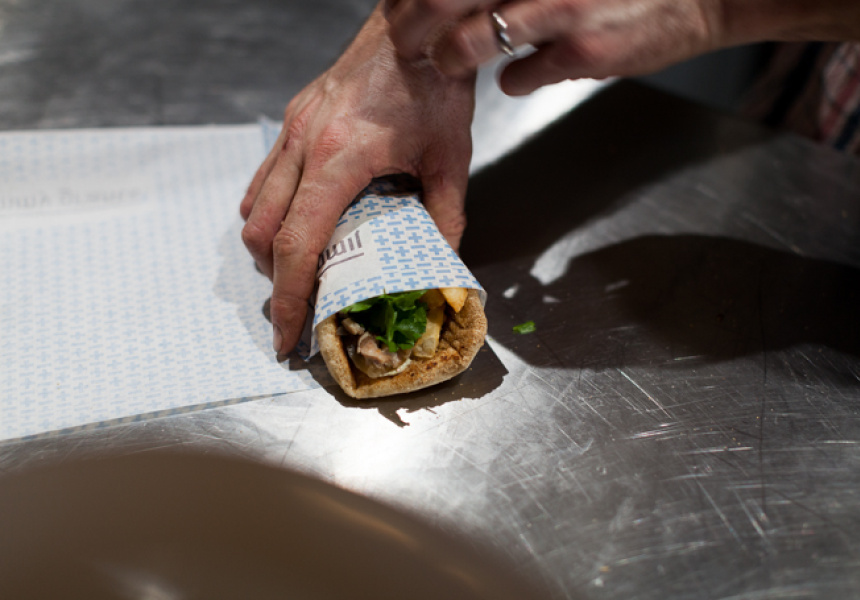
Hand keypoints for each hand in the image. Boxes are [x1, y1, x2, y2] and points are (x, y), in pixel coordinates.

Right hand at [240, 3, 475, 356]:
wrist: (414, 28)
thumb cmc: (434, 85)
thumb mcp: (452, 157)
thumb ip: (446, 217)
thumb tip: (440, 266)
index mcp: (341, 158)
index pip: (298, 244)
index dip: (290, 297)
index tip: (288, 334)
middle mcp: (304, 144)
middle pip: (262, 233)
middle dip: (275, 280)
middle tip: (300, 307)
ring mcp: (292, 130)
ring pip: (254, 205)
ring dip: (269, 247)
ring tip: (302, 269)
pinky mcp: (293, 121)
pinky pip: (264, 179)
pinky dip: (272, 212)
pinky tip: (300, 222)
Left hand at [386, 0, 723, 95]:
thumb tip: (476, 7)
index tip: (402, 3)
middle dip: (413, 24)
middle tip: (408, 38)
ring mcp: (558, 6)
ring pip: (470, 41)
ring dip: (450, 57)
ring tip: (449, 61)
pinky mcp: (581, 49)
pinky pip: (519, 76)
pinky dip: (510, 81)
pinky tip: (514, 79)